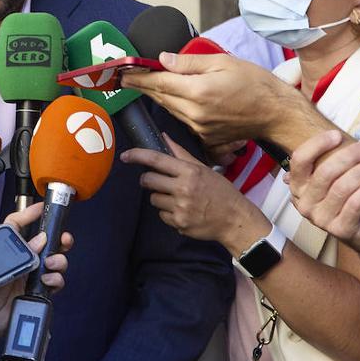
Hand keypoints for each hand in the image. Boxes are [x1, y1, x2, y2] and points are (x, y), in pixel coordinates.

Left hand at [0, 203, 72, 346]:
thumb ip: (17, 256)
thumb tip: (39, 240)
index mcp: (2, 251)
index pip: (15, 225)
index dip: (28, 214)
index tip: (42, 208)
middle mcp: (17, 261)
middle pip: (42, 242)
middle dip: (57, 239)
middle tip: (64, 240)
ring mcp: (27, 276)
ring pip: (52, 261)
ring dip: (58, 260)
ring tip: (52, 264)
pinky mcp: (34, 292)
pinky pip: (52, 282)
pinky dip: (56, 280)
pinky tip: (51, 281)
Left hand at [121, 51, 297, 147]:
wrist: (275, 113)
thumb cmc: (255, 84)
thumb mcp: (223, 62)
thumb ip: (189, 62)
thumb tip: (163, 60)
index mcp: (198, 91)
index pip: (159, 82)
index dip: (139, 77)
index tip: (124, 73)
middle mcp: (195, 113)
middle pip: (161, 98)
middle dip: (143, 87)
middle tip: (126, 78)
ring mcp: (200, 127)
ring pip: (170, 109)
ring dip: (157, 97)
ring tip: (144, 85)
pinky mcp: (206, 136)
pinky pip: (183, 120)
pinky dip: (174, 108)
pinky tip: (170, 99)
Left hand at [122, 134, 250, 242]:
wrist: (234, 219)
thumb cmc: (220, 191)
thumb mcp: (203, 168)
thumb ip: (180, 154)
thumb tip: (163, 137)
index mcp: (190, 171)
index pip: (156, 160)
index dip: (137, 156)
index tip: (125, 156)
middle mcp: (183, 189)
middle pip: (148, 180)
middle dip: (148, 179)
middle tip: (157, 181)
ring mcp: (180, 207)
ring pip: (153, 198)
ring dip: (160, 197)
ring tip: (178, 198)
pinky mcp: (179, 223)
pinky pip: (161, 214)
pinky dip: (168, 212)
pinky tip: (183, 210)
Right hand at [285, 130, 359, 253]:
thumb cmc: (347, 199)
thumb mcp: (332, 180)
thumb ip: (327, 159)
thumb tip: (331, 131)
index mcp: (297, 187)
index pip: (299, 160)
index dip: (317, 144)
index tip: (338, 134)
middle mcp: (304, 204)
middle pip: (324, 173)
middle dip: (349, 156)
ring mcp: (320, 219)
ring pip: (342, 188)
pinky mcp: (339, 231)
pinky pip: (355, 204)